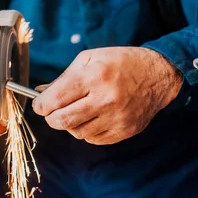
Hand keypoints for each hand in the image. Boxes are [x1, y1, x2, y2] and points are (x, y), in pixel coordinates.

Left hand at [32, 47, 182, 144]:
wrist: (159, 75)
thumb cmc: (120, 63)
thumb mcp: (89, 59)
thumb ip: (63, 78)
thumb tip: (39, 93)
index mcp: (94, 77)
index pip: (55, 99)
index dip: (41, 105)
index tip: (39, 105)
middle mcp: (106, 99)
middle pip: (62, 121)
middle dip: (51, 117)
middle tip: (52, 111)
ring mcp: (117, 117)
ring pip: (76, 132)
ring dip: (70, 124)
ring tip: (78, 110)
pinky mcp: (125, 130)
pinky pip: (93, 139)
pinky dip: (86, 130)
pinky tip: (93, 117)